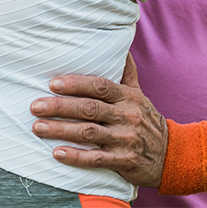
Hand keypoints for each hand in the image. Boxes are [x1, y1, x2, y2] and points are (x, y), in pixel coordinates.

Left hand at [30, 54, 167, 188]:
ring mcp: (125, 139)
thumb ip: (127, 72)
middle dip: (61, 106)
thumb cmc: (146, 120)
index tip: (53, 83)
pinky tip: (57, 153)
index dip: (76, 84)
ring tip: (38, 127)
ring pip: (88, 133)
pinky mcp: (123, 161)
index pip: (100, 86)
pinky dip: (75, 156)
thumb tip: (120, 47)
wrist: (170, 152)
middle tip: (36, 105)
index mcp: (128, 97)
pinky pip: (95, 159)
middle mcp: (126, 115)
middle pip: (90, 108)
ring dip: (61, 130)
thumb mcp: (139, 94)